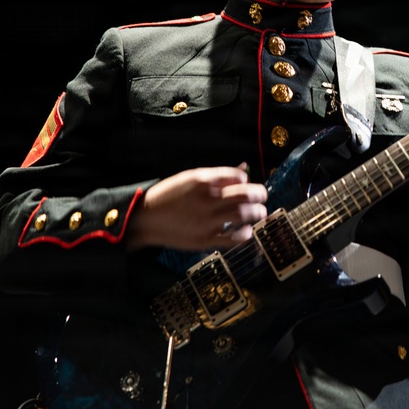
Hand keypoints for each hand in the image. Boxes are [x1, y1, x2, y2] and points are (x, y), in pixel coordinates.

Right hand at [127, 165, 267, 250]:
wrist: (145, 219)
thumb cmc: (168, 196)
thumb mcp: (190, 177)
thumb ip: (218, 175)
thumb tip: (244, 169)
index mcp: (202, 180)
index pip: (238, 176)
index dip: (247, 179)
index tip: (247, 183)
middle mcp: (207, 199)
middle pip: (245, 195)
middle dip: (260, 194)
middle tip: (262, 196)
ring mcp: (207, 220)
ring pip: (243, 215)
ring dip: (257, 212)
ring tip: (259, 212)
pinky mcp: (205, 239)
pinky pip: (233, 238)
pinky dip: (245, 233)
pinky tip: (247, 230)